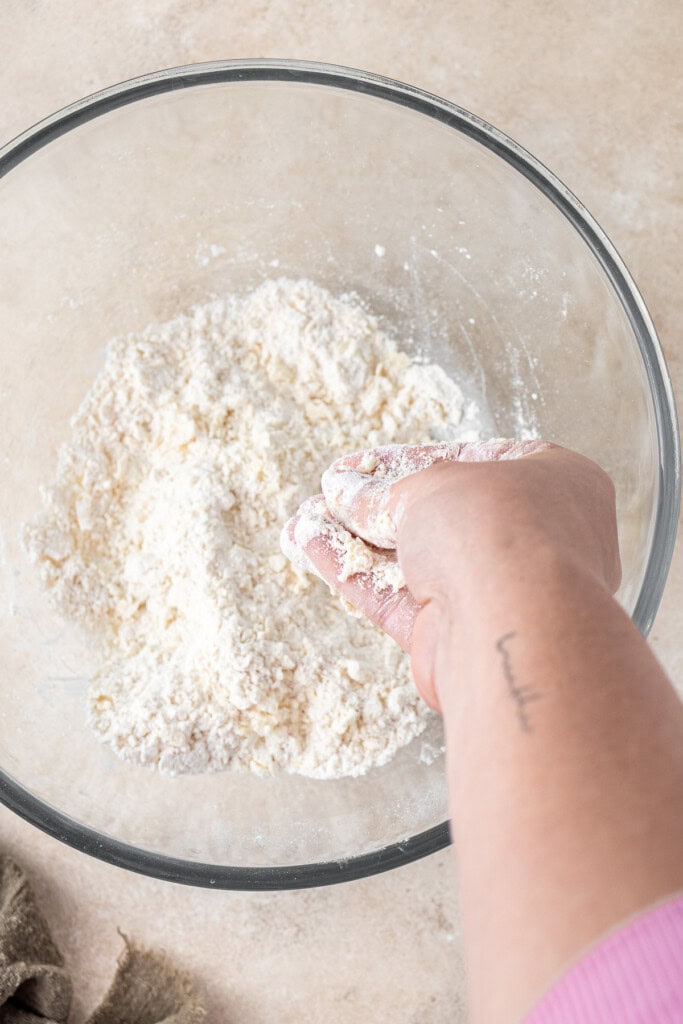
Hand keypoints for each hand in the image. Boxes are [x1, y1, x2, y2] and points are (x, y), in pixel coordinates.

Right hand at [282, 440, 620, 709]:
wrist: (512, 627)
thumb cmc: (499, 530)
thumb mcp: (434, 483)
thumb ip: (387, 491)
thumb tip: (346, 490)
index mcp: (559, 483)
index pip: (479, 463)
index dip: (416, 462)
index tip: (368, 464)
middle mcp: (537, 540)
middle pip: (444, 517)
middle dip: (380, 506)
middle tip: (336, 493)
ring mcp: (499, 594)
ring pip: (416, 562)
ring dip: (358, 540)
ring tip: (308, 518)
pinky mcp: (459, 638)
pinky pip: (399, 599)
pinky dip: (355, 573)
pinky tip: (310, 545)